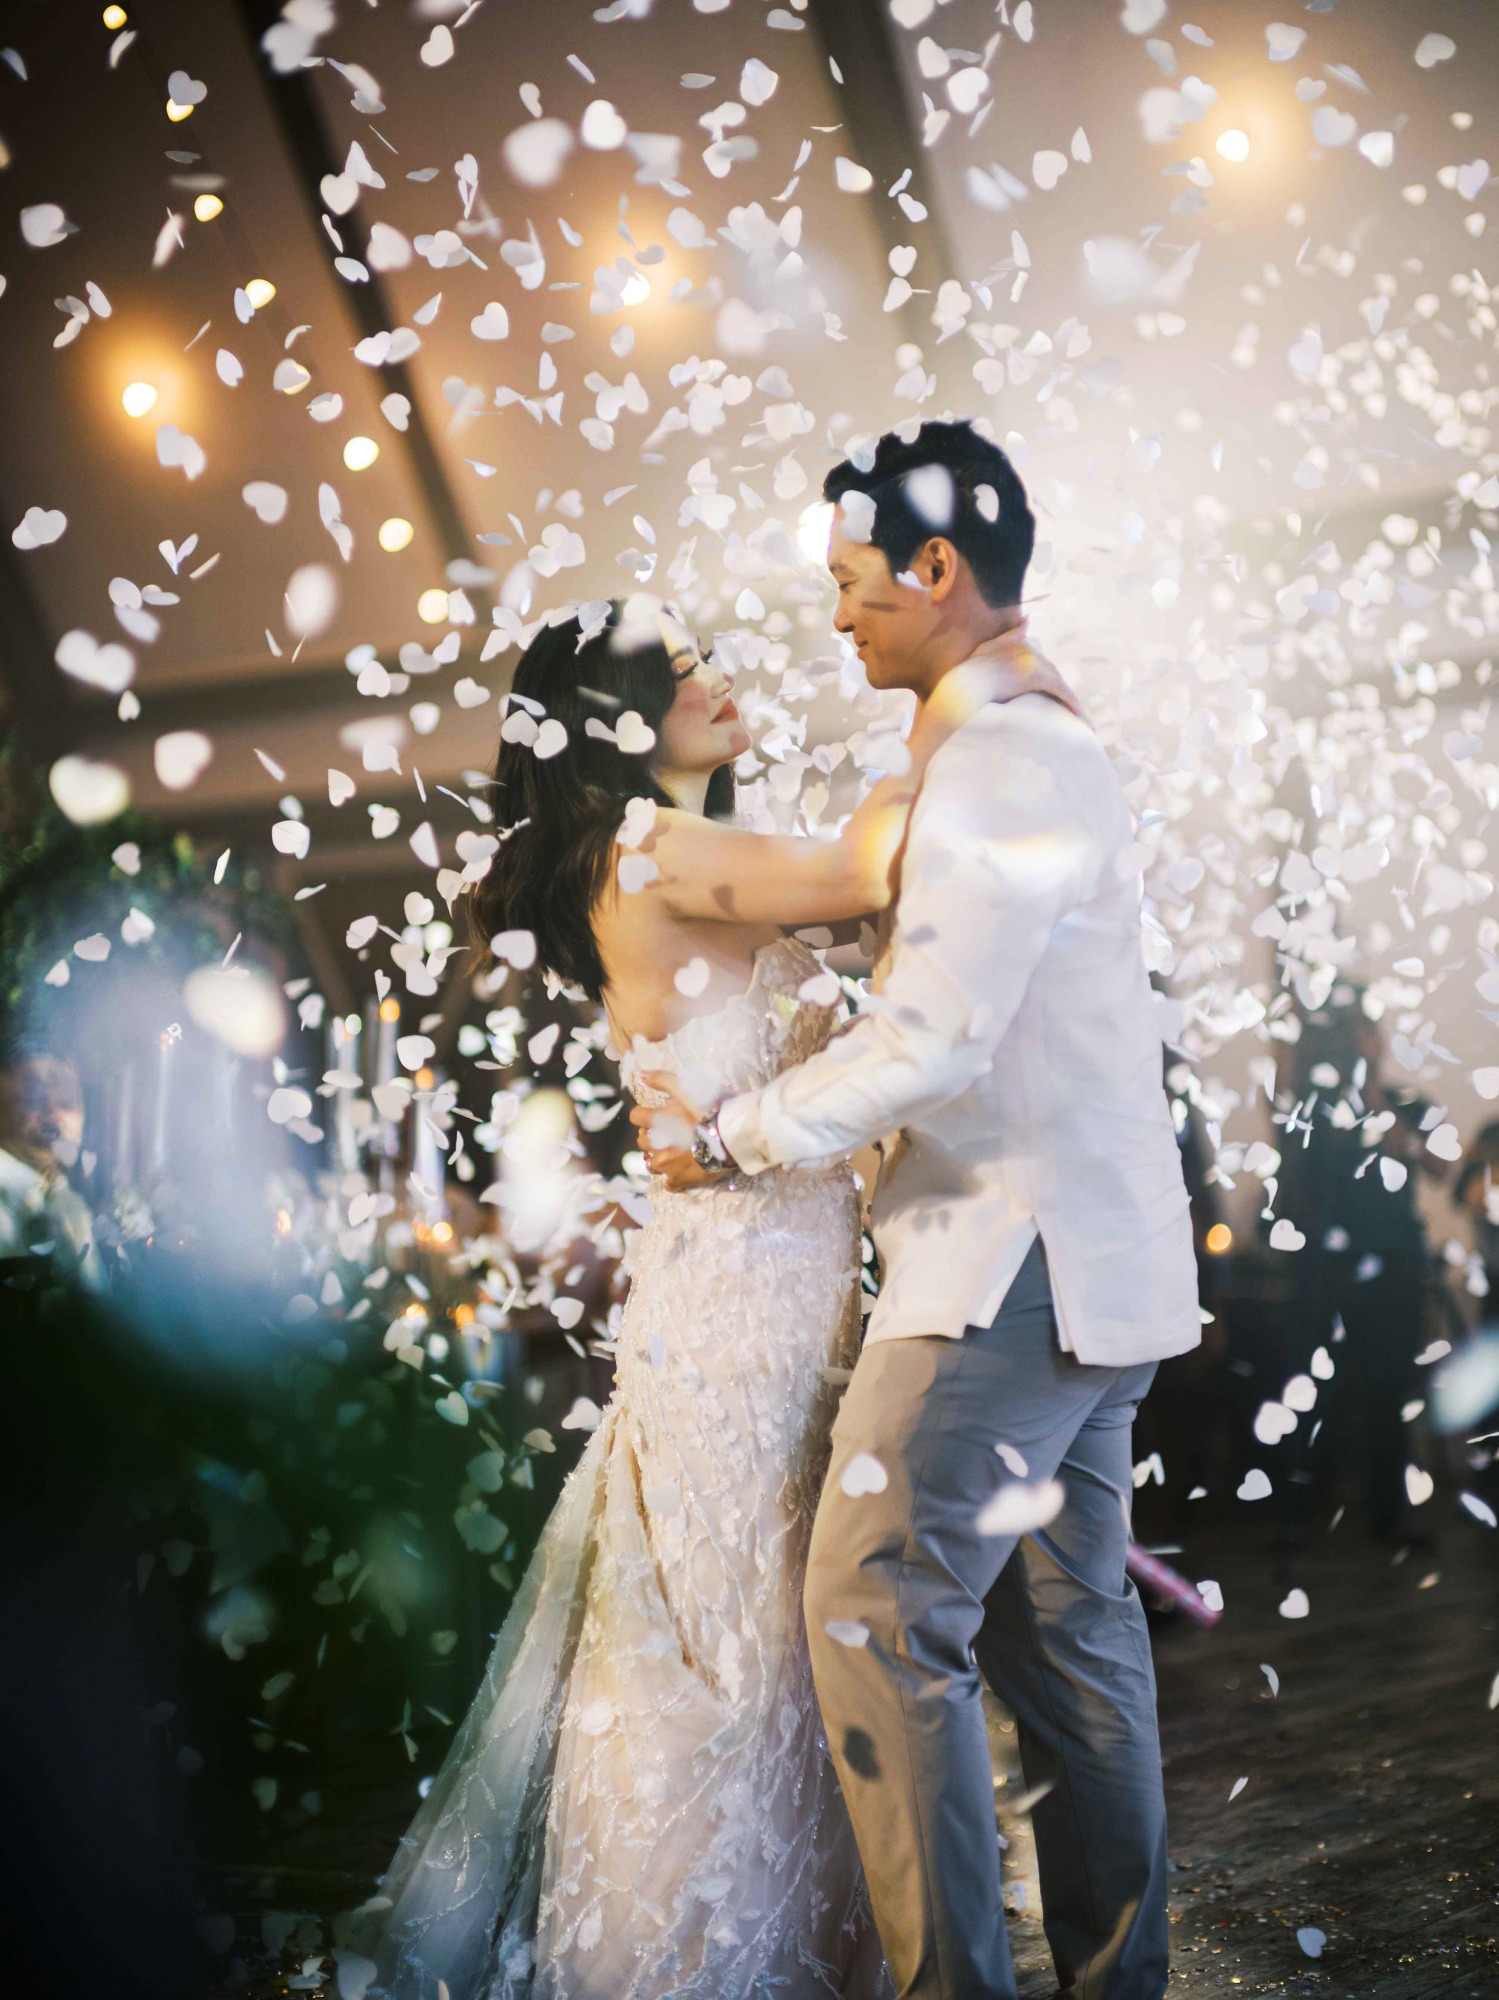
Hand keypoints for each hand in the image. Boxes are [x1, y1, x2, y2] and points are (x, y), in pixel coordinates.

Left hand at [628, 1073, 726, 1190]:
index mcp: (657, 1121)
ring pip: (652, 1164)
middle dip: (651, 1137)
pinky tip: (682, 1172)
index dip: (644, 1115)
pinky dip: (673, 1178)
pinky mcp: (679, 1180)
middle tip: (667, 1134)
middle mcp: (656, 1145)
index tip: (654, 1115)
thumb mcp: (688, 1089)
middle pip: (642, 1143)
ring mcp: (667, 1165)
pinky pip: (669, 1184)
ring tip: (674, 1154)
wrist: (732, 1137)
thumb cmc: (711, 1110)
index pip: (636, 1117)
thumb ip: (663, 1080)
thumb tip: (640, 1075)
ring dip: (660, 1158)